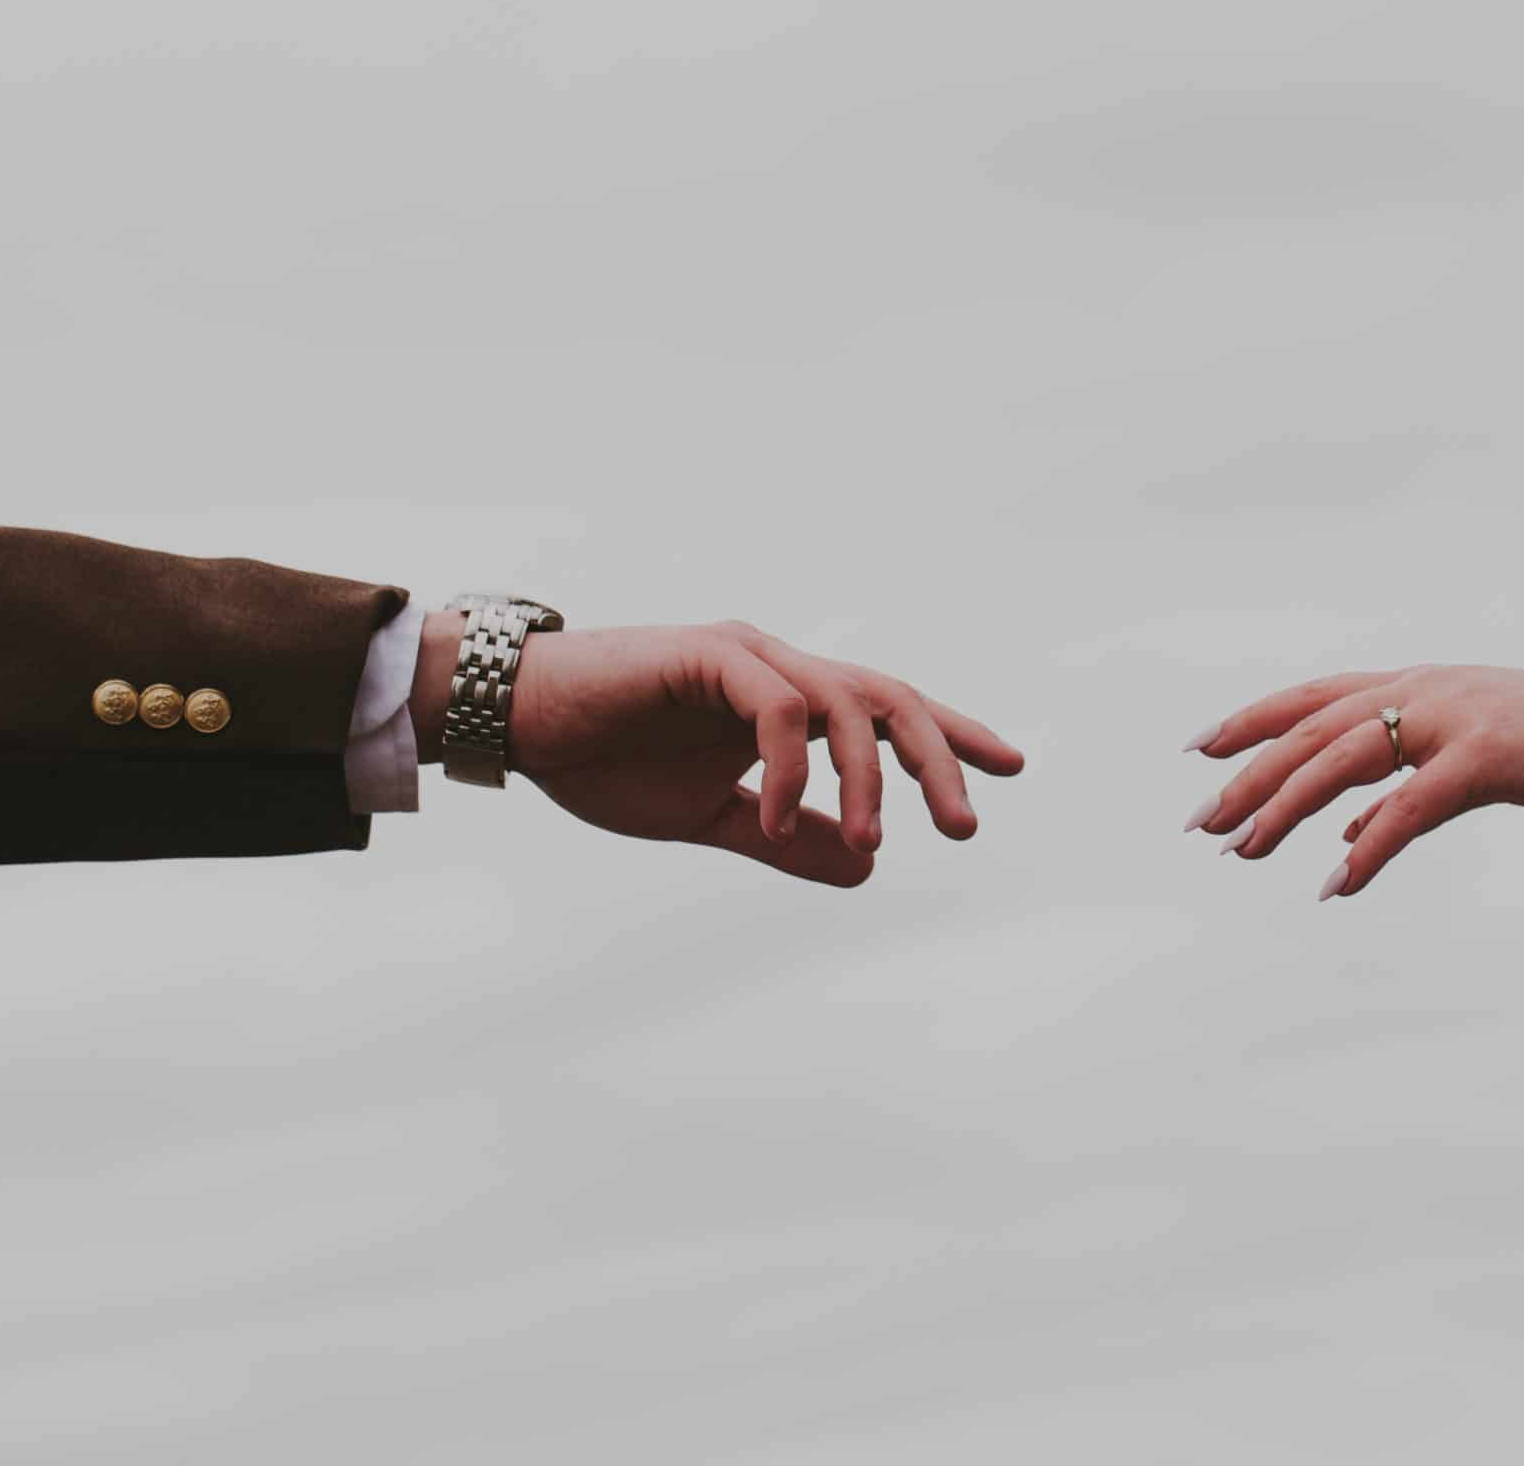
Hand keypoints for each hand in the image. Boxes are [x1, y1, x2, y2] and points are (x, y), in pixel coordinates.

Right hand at [416, 615, 1024, 886]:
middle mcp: (779, 667)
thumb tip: (865, 868)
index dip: (950, 736)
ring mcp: (746, 656)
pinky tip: (776, 820)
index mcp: (787, 700)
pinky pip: (777, 708)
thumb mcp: (711, 817)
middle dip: (939, 755)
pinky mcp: (708, 656)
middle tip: (966, 824)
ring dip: (868, 776)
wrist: (514, 723)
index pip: (888, 712)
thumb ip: (785, 839)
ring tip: (874, 841)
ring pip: (845, 702)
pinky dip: (788, 768)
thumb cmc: (603, 760)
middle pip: (888, 699)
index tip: (1009, 770)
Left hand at [1181, 665, 1523, 900]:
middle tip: (1200, 822)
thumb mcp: (1474, 759)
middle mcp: (1425, 691)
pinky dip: (1365, 849)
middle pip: (1311, 732)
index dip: (1254, 720)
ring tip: (1242, 852)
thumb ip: (1407, 783)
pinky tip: (1335, 885)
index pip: (1314, 698)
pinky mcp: (1483, 759)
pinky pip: (1406, 810)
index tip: (1201, 749)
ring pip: (1342, 764)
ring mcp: (1452, 719)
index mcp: (1420, 684)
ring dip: (1285, 811)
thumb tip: (1347, 828)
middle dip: (1249, 777)